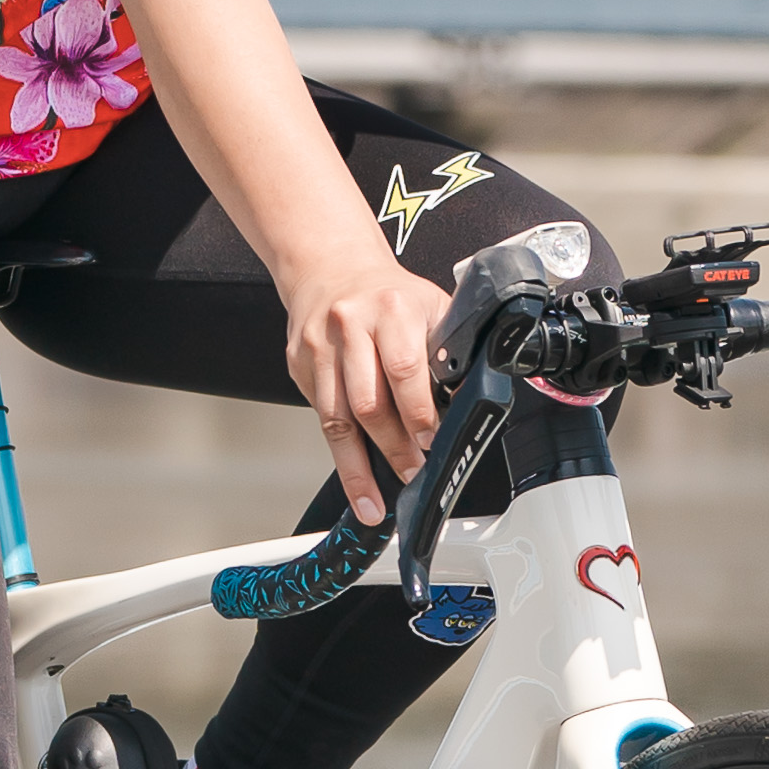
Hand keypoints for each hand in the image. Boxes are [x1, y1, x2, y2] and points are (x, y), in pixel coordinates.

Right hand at [284, 245, 452, 523]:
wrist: (331, 268)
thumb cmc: (388, 294)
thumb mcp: (432, 306)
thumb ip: (449, 350)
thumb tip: (469, 400)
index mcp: (392, 308)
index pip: (404, 370)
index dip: (418, 413)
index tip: (430, 443)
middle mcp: (350, 326)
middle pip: (368, 402)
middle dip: (393, 447)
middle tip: (411, 473)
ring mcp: (319, 347)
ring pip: (336, 419)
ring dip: (357, 466)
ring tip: (373, 500)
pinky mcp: (299, 365)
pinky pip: (320, 416)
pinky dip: (339, 449)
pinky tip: (354, 472)